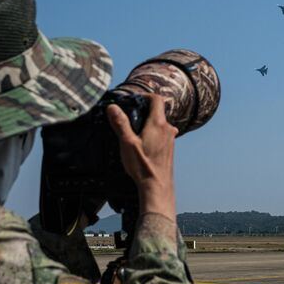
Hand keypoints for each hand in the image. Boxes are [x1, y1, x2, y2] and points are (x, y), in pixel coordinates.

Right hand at [106, 94, 177, 220]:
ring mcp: (170, 139)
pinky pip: (161, 134)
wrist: (157, 187)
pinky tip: (141, 145)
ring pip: (159, 124)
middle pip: (157, 111)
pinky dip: (152, 134)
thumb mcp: (127, 143)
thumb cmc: (143, 166)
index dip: (145, 96)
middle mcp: (168, 129)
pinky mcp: (169, 149)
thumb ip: (121, 123)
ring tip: (133, 132)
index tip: (134, 100)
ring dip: (147, 124)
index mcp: (158, 124)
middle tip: (129, 117)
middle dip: (143, 111)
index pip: (157, 99)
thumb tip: (113, 107)